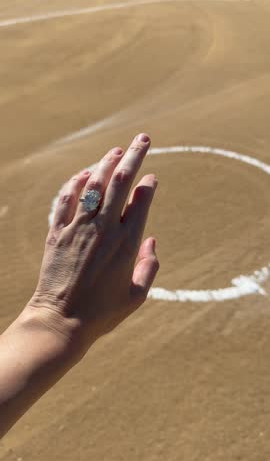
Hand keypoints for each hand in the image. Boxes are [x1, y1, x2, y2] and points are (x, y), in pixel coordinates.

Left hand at [26, 133, 158, 359]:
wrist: (60, 321)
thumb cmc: (102, 313)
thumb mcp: (136, 295)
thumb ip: (149, 266)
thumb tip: (151, 240)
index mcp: (127, 244)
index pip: (141, 201)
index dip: (148, 184)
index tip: (151, 177)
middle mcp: (103, 229)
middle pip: (120, 182)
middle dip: (134, 156)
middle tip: (143, 139)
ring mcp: (78, 228)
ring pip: (94, 185)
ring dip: (106, 163)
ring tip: (116, 150)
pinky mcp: (57, 232)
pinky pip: (67, 199)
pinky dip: (76, 183)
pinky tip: (85, 174)